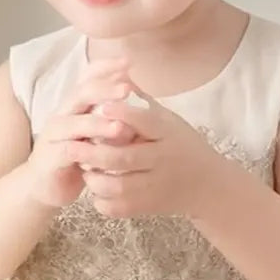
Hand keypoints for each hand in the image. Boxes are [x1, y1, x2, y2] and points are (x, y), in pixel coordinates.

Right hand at [25, 59, 136, 207]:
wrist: (44, 185)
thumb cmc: (75, 157)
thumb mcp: (95, 133)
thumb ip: (110, 118)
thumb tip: (139, 104)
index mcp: (75, 105)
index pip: (88, 78)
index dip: (106, 68)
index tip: (129, 62)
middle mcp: (63, 114)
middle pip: (81, 94)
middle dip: (105, 89)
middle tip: (128, 87)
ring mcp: (55, 135)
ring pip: (76, 123)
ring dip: (99, 123)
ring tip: (121, 126)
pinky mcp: (51, 157)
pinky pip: (68, 151)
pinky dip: (84, 151)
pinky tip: (100, 153)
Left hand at [76, 91, 224, 217]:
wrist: (209, 185)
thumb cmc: (183, 146)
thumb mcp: (169, 120)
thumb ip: (142, 102)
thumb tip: (118, 71)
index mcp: (167, 133)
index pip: (144, 121)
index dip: (122, 114)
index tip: (100, 106)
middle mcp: (162, 159)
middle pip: (123, 157)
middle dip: (92, 153)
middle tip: (71, 146)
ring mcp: (155, 186)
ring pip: (117, 186)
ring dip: (94, 179)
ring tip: (84, 170)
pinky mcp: (149, 206)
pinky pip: (119, 208)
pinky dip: (102, 201)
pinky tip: (97, 191)